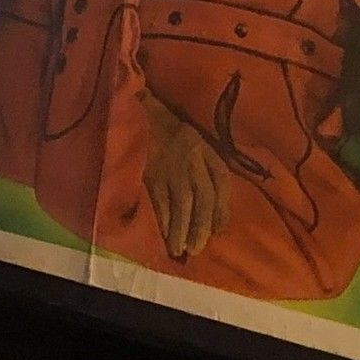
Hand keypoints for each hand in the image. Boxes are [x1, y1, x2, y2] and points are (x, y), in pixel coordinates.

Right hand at [139, 90, 232, 262]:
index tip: (218, 229)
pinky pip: (159, 200)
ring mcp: (170, 164)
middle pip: (204, 195)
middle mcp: (192, 156)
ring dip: (182, 228)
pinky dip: (163, 220)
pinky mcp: (150, 170)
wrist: (137, 111)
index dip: (223, 207)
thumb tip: (212, 208)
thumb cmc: (166, 129)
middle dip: (202, 225)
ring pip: (183, 202)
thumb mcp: (193, 140)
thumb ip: (203, 166)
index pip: (222, 179)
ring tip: (180, 249)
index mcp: (205, 147)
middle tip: (198, 248)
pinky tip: (164, 234)